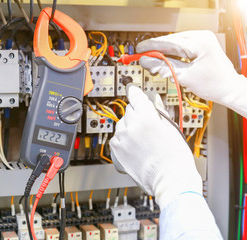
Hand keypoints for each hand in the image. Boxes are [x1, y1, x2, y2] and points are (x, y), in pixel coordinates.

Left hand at [109, 85, 201, 209]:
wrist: (169, 180)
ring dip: (130, 126)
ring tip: (142, 139)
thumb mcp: (171, 128)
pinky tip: (135, 146)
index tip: (133, 90)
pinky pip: (117, 136)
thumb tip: (153, 100)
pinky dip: (123, 138)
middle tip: (147, 124)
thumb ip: (159, 111)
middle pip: (130, 109)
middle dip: (137, 113)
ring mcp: (122, 137)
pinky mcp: (116, 149)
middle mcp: (131, 125)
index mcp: (147, 117)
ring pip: (122, 123)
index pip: (136, 96)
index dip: (135, 92)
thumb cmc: (175, 158)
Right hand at [137, 30, 246, 116]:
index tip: (139, 51)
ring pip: (174, 44)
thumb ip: (163, 67)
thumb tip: (147, 61)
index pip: (168, 42)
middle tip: (143, 60)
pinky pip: (180, 46)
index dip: (151, 47)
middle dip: (156, 51)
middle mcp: (201, 37)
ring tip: (154, 64)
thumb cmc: (214, 84)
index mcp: (199, 42)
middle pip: (170, 41)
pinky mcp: (200, 45)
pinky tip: (165, 61)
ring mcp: (201, 40)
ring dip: (163, 53)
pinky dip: (171, 54)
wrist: (229, 89)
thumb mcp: (184, 77)